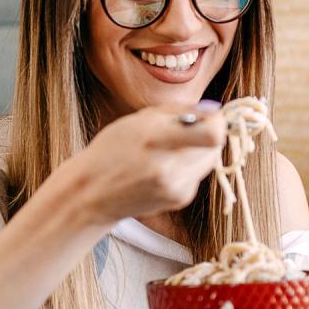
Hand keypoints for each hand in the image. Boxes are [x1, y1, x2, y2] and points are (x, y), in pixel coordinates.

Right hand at [70, 102, 226, 224]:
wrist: (92, 192)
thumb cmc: (113, 148)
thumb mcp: (140, 118)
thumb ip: (180, 111)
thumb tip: (215, 110)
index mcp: (154, 140)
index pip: (213, 134)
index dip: (216, 121)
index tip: (206, 116)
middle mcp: (168, 168)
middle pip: (216, 145)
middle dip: (208, 133)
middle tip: (187, 130)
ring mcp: (176, 188)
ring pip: (210, 159)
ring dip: (199, 150)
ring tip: (171, 149)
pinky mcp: (180, 199)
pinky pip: (198, 174)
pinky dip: (188, 166)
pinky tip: (165, 166)